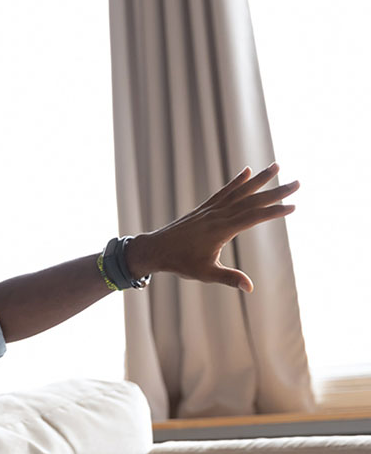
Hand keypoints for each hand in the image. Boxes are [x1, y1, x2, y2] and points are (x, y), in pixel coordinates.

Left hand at [127, 163, 299, 292]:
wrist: (155, 249)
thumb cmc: (180, 263)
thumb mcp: (204, 273)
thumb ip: (228, 278)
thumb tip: (249, 287)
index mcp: (220, 230)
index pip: (252, 217)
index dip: (274, 212)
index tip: (293, 205)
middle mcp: (217, 215)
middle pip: (251, 201)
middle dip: (275, 192)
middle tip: (297, 183)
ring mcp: (210, 210)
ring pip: (239, 191)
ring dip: (259, 179)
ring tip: (276, 166)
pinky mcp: (204, 209)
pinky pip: (223, 192)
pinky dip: (236, 182)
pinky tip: (246, 172)